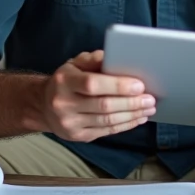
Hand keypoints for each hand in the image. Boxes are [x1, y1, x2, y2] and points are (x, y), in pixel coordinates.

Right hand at [38, 50, 155, 141]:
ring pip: (107, 121)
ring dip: (132, 115)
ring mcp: (70, 123)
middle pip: (103, 106)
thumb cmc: (67, 80)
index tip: (140, 85)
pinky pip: (106, 131)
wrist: (44, 106)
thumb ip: (94, 59)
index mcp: (64, 82)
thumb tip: (118, 57)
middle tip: (150, 99)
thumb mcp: (75, 63)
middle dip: (131, 103)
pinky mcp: (78, 136)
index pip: (93, 84)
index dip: (118, 86)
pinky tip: (138, 118)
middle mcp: (64, 104)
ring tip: (148, 109)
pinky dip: (125, 125)